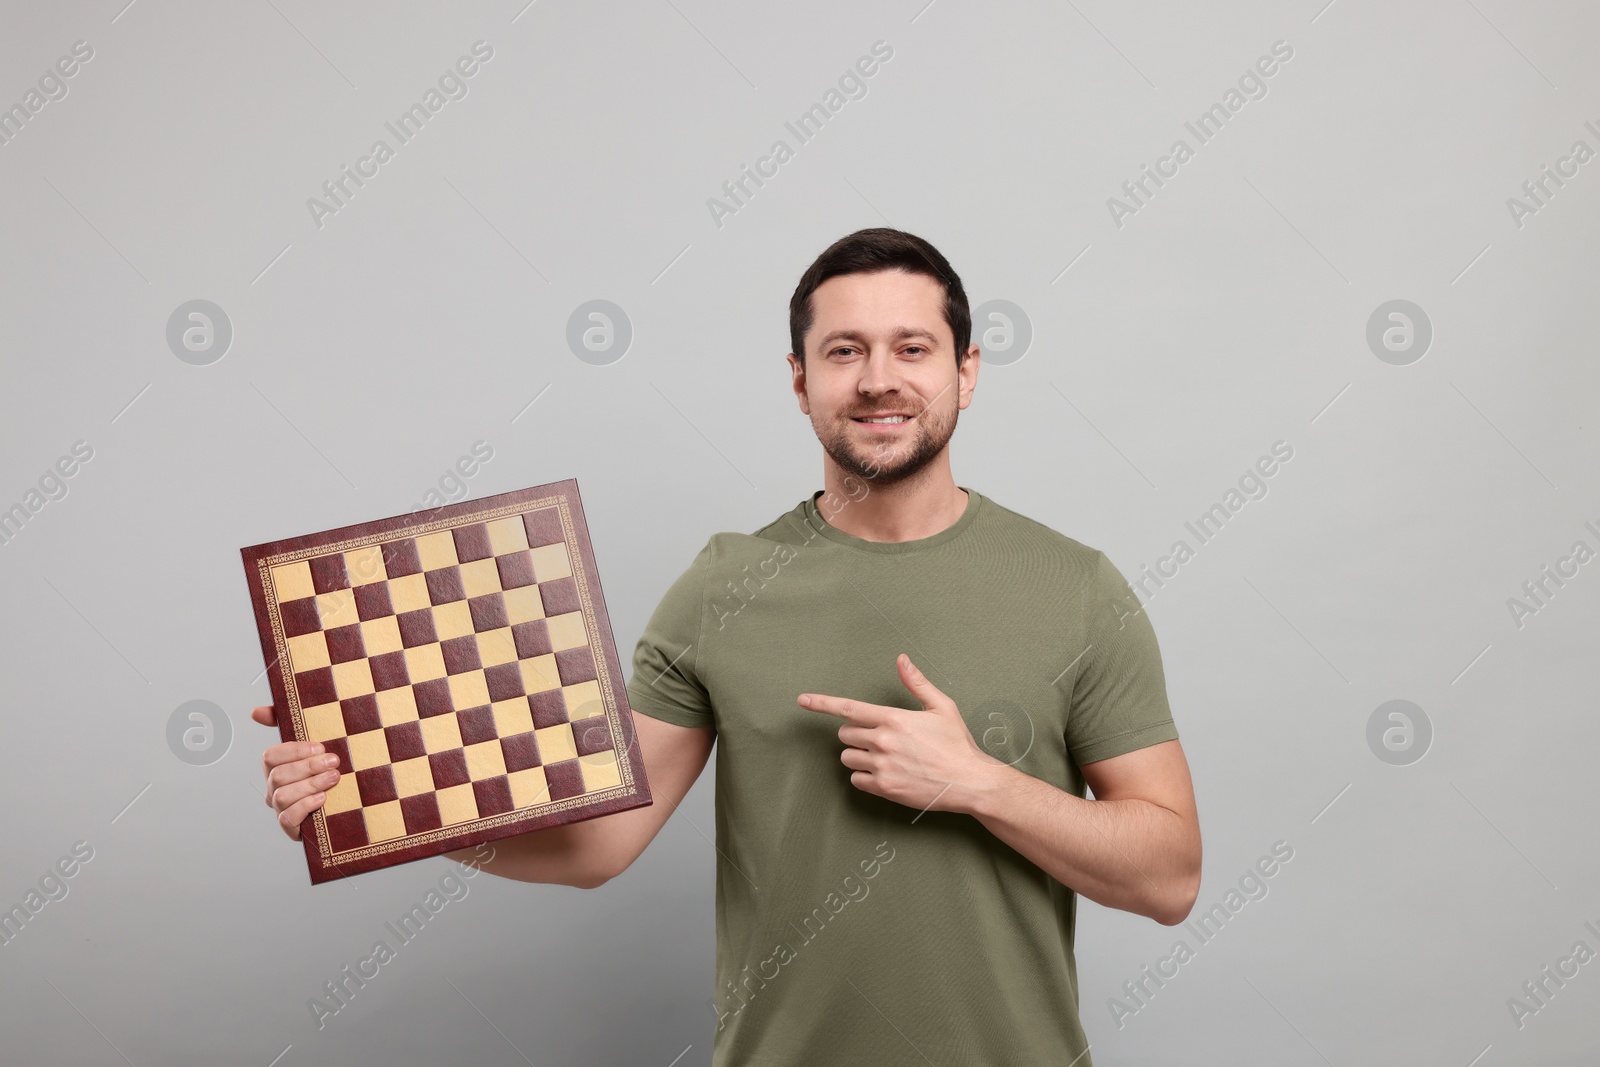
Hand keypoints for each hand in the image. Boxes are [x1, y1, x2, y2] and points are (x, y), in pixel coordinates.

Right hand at [252, 704, 338, 840]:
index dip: (293, 750)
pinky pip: (288, 819)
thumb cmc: (329, 770)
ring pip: (282, 796)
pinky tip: (323, 798)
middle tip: (334, 761)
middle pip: (278, 776)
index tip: (320, 746)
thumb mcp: (316, 746)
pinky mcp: (292, 829)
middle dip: (308, 767)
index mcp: (278, 768)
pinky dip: (305, 807)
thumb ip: (289, 724)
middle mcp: (275, 790)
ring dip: (310, 784)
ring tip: (334, 778)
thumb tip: (256, 712)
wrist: (352, 805)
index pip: (270, 756)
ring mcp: (282, 810)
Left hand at [798, 654, 1004, 815]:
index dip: (822, 703)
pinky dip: (865, 776)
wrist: (969, 782)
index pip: (849, 708)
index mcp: (894, 718)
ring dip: (858, 755)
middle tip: (878, 738)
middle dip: (856, 734)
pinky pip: (856, 780)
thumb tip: (901, 659)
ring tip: (883, 756)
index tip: (803, 700)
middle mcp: (883, 741)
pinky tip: (885, 773)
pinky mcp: (884, 788)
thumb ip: (917, 683)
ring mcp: (881, 766)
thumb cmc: (957, 743)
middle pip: (845, 734)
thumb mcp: (941, 707)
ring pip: (847, 757)